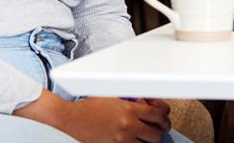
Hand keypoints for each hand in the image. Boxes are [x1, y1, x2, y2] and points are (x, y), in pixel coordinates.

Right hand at [15, 90, 169, 141]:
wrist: (69, 118)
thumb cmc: (89, 106)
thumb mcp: (113, 95)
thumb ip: (132, 100)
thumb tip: (148, 102)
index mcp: (128, 109)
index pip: (158, 115)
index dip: (165, 116)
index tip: (164, 117)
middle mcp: (127, 126)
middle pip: (157, 133)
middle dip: (160, 130)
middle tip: (159, 128)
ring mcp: (121, 140)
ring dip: (150, 140)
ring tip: (148, 136)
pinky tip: (135, 141)